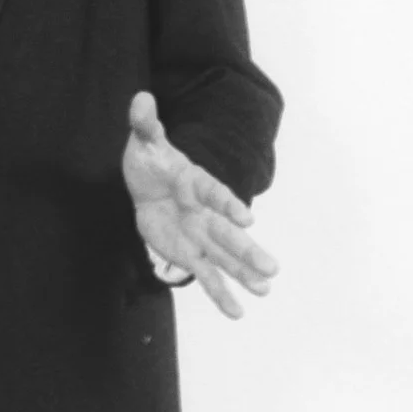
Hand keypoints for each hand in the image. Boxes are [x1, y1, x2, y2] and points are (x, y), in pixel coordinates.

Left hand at [122, 92, 278, 319]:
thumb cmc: (149, 158)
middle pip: (228, 234)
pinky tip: (237, 312)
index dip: (229, 205)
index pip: (214, 194)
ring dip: (244, 274)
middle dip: (248, 251)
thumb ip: (145, 124)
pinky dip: (221, 294)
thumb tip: (140, 98)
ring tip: (266, 291)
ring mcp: (200, 235)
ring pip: (225, 258)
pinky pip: (208, 276)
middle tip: (272, 268)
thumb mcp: (144, 141)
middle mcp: (205, 212)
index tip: (246, 218)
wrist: (146, 181)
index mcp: (196, 183)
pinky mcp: (190, 252)